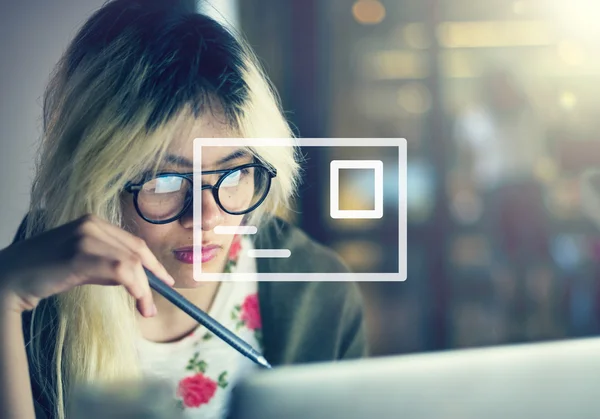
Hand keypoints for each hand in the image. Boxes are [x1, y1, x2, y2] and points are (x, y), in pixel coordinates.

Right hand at [0, 214, 174, 314]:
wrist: (10, 278)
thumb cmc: (45, 273)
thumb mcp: (82, 261)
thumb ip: (107, 262)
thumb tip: (137, 278)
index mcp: (93, 222)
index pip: (134, 242)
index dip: (153, 262)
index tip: (165, 279)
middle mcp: (92, 224)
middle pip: (136, 251)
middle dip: (153, 277)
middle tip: (158, 302)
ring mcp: (86, 237)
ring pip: (131, 262)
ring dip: (144, 288)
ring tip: (146, 309)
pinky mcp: (79, 254)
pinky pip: (121, 270)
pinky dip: (136, 288)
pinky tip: (138, 302)